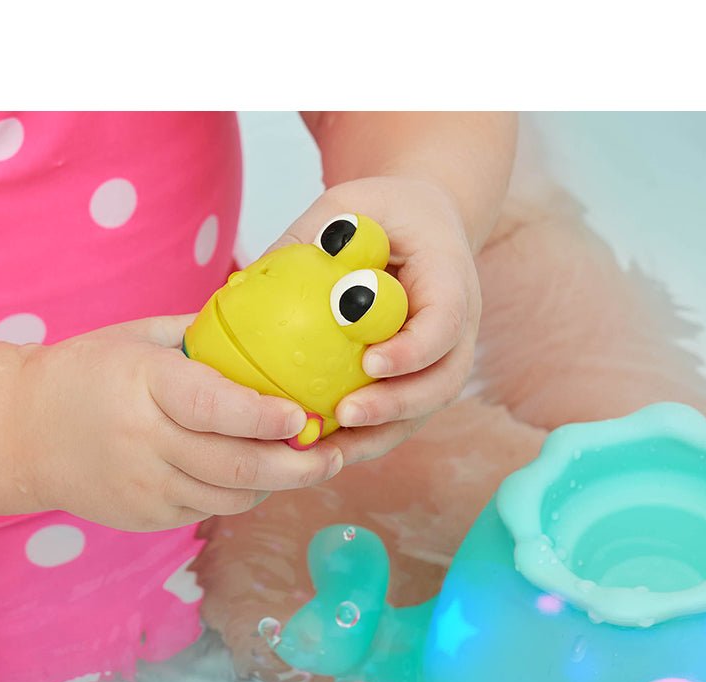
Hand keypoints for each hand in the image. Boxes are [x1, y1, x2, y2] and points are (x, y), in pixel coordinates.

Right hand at [15, 316, 343, 530]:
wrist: (22, 431)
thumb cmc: (91, 373)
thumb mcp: (140, 338)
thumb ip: (205, 340)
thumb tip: (278, 331)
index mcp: (144, 384)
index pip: (214, 406)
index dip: (264, 417)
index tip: (305, 417)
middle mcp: (143, 440)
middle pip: (235, 465)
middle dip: (297, 467)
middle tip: (333, 457)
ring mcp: (143, 485)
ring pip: (231, 497)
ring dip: (276, 484)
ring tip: (303, 466)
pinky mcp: (145, 516)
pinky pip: (210, 510)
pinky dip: (240, 495)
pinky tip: (253, 475)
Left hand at [268, 175, 482, 463]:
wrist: (421, 228)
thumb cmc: (382, 216)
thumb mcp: (347, 207)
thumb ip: (311, 241)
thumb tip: (247, 286)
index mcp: (451, 277)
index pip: (446, 321)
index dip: (414, 349)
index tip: (372, 363)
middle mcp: (458, 329)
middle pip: (443, 381)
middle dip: (396, 405)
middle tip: (347, 415)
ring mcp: (443, 360)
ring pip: (423, 410)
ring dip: (379, 434)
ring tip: (329, 450)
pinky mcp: (420, 381)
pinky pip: (400, 418)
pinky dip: (367, 437)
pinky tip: (324, 449)